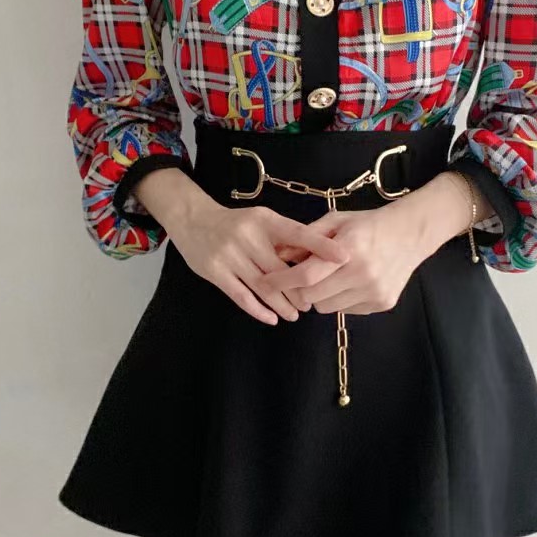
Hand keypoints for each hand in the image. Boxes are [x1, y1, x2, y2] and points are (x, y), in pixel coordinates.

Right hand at [138, 168, 350, 324]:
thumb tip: (318, 256)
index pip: (298, 233)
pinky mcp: (214, 271)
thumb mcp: (261, 220)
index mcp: (264, 220)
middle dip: (300, 289)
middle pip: (281, 269)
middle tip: (313, 304)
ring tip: (296, 314)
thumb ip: (284, 236)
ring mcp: (229, 254)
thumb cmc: (236, 222)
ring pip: (263, 286)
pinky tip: (272, 318)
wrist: (192, 218)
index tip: (344, 257)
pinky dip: (258, 310)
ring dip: (282, 303)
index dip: (322, 247)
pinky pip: (241, 295)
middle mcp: (248, 236)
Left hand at [255, 172, 481, 314]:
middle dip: (299, 290)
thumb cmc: (368, 224)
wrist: (411, 234)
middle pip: (313, 297)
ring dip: (320, 296)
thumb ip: (306, 238)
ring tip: (329, 278)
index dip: (281, 281)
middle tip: (298, 278)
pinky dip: (340, 299)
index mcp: (348, 250)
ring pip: (327, 308)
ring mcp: (374, 292)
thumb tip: (277, 254)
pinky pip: (347, 310)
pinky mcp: (382, 303)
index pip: (306, 276)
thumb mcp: (336, 221)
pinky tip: (350, 282)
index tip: (264, 282)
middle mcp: (362, 275)